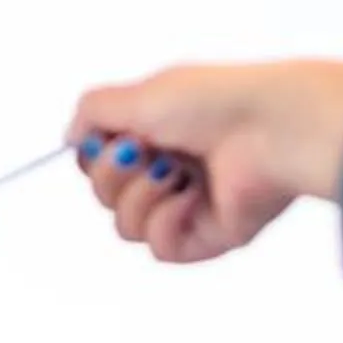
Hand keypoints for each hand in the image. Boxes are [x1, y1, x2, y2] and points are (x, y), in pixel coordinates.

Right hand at [66, 61, 342, 263]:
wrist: (273, 128)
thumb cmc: (213, 102)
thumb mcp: (140, 94)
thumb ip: (94, 110)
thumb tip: (70, 136)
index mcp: (158, 130)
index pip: (99, 159)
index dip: (95, 154)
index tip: (108, 137)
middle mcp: (171, 167)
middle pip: (105, 195)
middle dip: (114, 174)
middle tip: (143, 151)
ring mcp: (188, 204)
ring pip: (126, 226)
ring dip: (139, 197)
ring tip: (175, 173)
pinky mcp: (208, 236)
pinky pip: (160, 248)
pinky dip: (165, 222)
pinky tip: (189, 198)